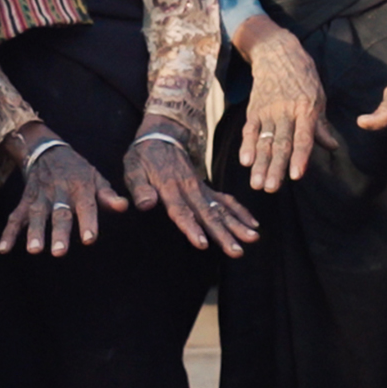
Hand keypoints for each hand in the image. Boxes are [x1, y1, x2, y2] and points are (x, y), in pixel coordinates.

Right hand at [0, 129, 129, 254]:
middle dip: (59, 232)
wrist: (48, 150)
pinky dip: (8, 233)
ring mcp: (40, 196)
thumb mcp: (95, 177)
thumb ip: (108, 195)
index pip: (86, 206)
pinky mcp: (25, 200)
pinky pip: (15, 216)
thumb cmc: (77, 171)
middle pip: (59, 213)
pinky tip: (3, 249)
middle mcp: (59, 192)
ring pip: (37, 215)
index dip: (88, 222)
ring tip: (34, 250)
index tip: (88, 240)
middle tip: (59, 252)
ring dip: (34, 233)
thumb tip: (124, 207)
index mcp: (80, 187)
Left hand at [123, 118, 259, 256]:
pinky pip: (226, 200)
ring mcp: (200, 188)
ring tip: (253, 239)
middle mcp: (189, 188)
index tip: (203, 243)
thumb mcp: (133, 169)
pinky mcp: (206, 188)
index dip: (191, 228)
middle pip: (208, 214)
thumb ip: (139, 188)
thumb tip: (146, 205)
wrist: (161, 136)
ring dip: (237, 225)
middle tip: (237, 251)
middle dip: (223, 234)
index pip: (181, 211)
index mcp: (169, 187)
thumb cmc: (143, 156)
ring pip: (221, 209)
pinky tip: (252, 225)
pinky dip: (240, 211)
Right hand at [238, 24, 340, 191]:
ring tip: (257, 184)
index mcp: (305, 109)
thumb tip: (332, 147)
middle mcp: (286, 111)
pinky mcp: (254, 109)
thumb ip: (321, 125)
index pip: (303, 138)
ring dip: (260, 164)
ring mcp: (268, 110)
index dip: (300, 157)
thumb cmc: (303, 77)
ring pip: (264, 141)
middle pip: (281, 143)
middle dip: (276, 168)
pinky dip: (246, 145)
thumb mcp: (318, 97)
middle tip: (271, 189)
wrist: (276, 52)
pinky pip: (249, 130)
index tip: (296, 176)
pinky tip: (244, 161)